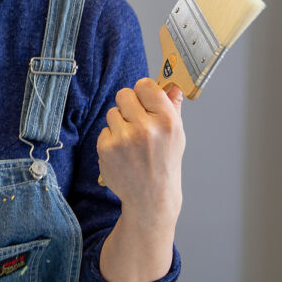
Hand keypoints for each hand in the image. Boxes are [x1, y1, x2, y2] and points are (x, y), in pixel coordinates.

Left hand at [96, 78, 185, 223]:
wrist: (151, 197)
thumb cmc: (165, 162)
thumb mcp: (177, 134)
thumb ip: (172, 107)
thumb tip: (172, 84)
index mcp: (167, 121)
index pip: (145, 85)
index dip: (143, 92)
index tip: (144, 100)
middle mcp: (146, 128)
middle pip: (124, 94)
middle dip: (128, 105)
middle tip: (136, 120)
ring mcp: (124, 139)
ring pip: (112, 112)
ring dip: (119, 123)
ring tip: (131, 141)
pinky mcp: (107, 149)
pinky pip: (104, 130)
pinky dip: (111, 139)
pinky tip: (123, 153)